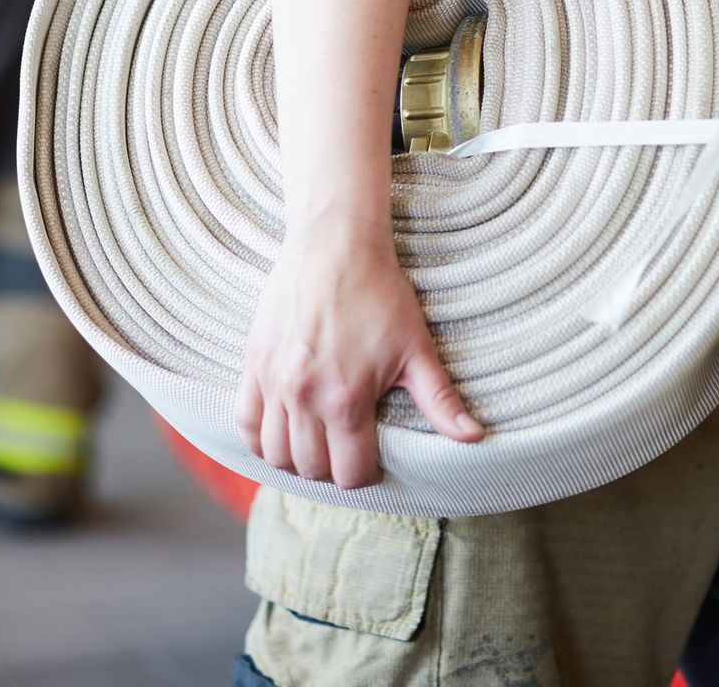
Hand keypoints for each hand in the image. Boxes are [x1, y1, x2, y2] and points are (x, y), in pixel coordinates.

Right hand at [235, 216, 481, 488]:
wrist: (334, 246)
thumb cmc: (379, 294)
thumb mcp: (417, 349)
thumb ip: (441, 401)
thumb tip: (474, 437)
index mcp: (346, 401)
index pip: (349, 473)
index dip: (365, 472)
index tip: (372, 458)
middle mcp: (304, 398)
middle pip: (310, 468)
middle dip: (332, 468)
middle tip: (347, 449)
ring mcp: (273, 382)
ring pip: (273, 453)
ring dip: (295, 457)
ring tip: (316, 443)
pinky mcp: (253, 363)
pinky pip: (244, 421)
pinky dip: (258, 436)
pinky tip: (279, 431)